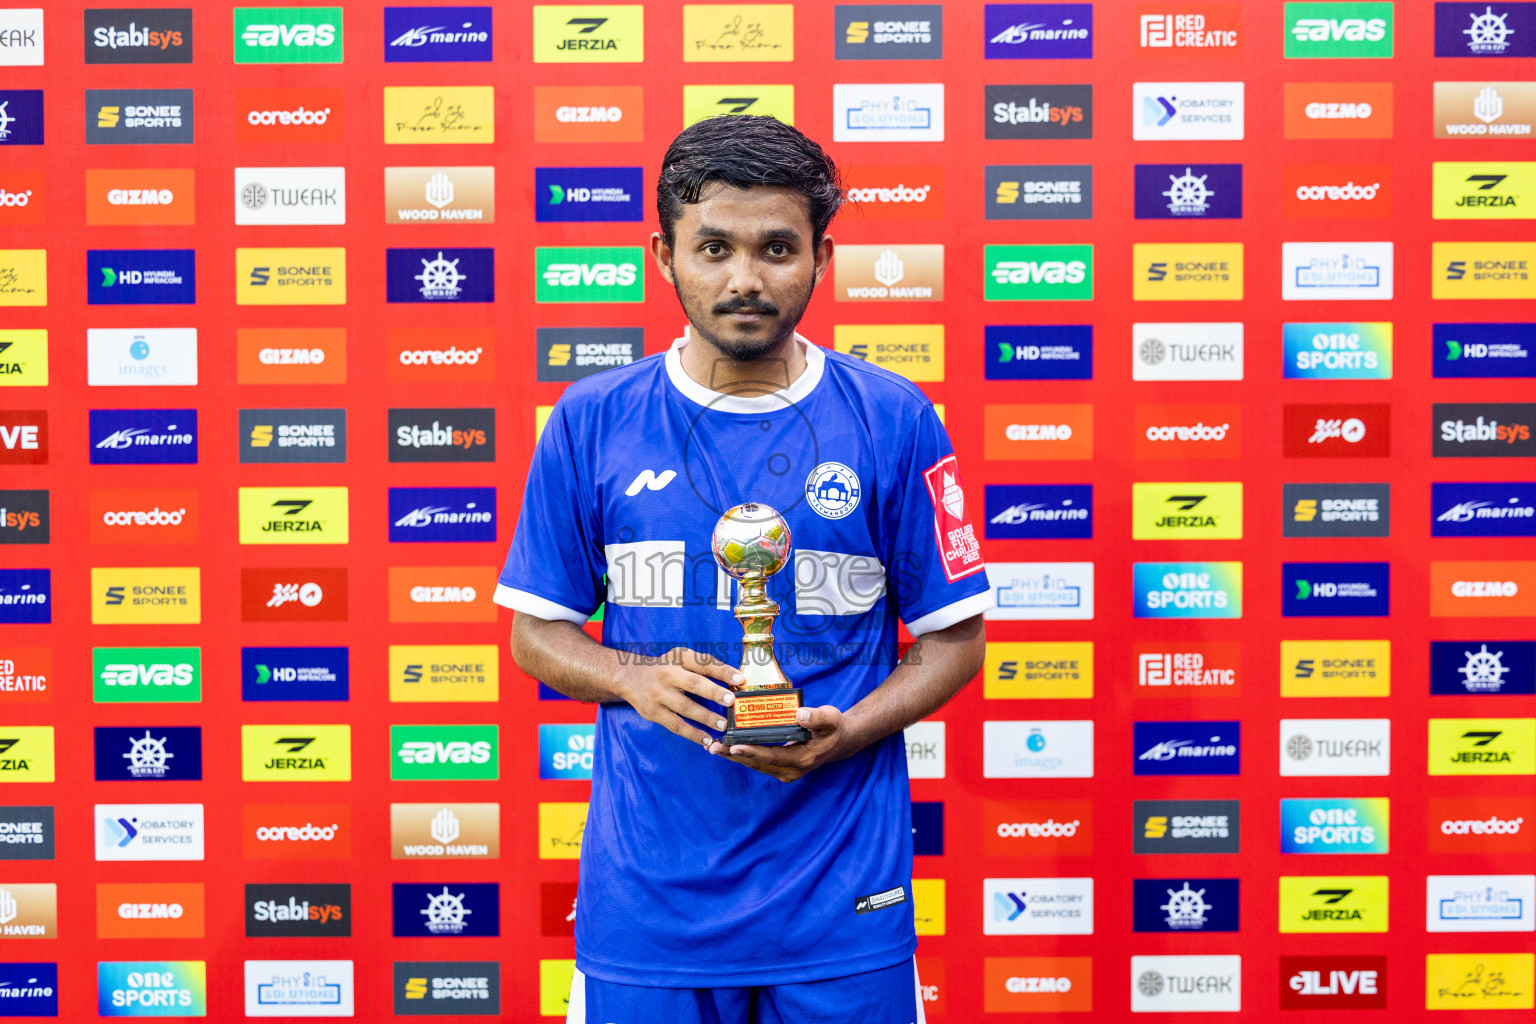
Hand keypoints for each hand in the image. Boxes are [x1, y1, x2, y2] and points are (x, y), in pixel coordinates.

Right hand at [615, 647, 740, 748]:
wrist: (629, 676)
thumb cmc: (665, 667)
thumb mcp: (680, 658)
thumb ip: (703, 666)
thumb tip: (733, 680)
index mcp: (678, 657)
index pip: (703, 662)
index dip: (722, 670)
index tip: (740, 679)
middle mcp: (668, 674)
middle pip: (693, 683)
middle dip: (713, 693)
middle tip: (731, 701)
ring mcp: (659, 695)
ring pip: (685, 707)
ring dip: (706, 718)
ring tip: (723, 725)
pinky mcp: (654, 712)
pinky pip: (676, 725)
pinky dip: (693, 734)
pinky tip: (707, 740)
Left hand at [710, 705, 852, 782]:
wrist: (839, 741)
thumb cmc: (833, 728)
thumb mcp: (830, 718)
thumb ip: (817, 717)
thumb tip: (800, 715)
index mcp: (800, 760)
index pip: (770, 756)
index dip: (751, 751)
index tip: (733, 745)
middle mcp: (790, 770)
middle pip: (757, 763)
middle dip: (734, 755)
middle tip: (713, 746)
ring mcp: (784, 771)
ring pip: (754, 764)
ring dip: (734, 756)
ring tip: (713, 747)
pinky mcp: (779, 767)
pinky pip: (757, 762)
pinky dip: (742, 755)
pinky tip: (727, 747)